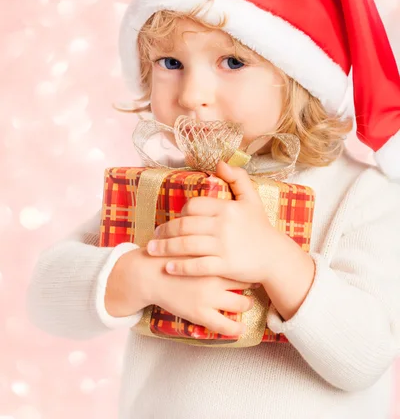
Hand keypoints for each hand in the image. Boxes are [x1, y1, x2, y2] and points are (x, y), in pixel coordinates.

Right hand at [105, 247, 256, 336]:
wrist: (149, 275)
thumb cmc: (170, 255)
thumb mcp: (191, 240)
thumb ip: (209, 235)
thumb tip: (225, 224)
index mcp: (213, 257)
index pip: (242, 260)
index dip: (250, 263)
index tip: (254, 264)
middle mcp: (214, 276)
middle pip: (246, 281)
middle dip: (252, 282)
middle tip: (255, 283)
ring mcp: (208, 297)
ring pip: (241, 303)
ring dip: (246, 303)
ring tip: (246, 302)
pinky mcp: (200, 313)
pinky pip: (225, 325)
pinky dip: (236, 328)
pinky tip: (240, 328)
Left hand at [146, 161, 277, 283]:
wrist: (275, 257)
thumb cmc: (260, 226)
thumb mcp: (252, 198)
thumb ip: (237, 177)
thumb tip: (219, 163)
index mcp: (227, 208)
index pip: (194, 206)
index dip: (180, 212)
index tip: (174, 219)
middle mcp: (224, 226)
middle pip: (185, 225)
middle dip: (165, 231)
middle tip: (154, 235)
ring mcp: (224, 247)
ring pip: (187, 245)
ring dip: (165, 248)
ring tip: (152, 250)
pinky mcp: (225, 266)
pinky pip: (197, 266)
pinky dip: (181, 267)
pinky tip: (168, 268)